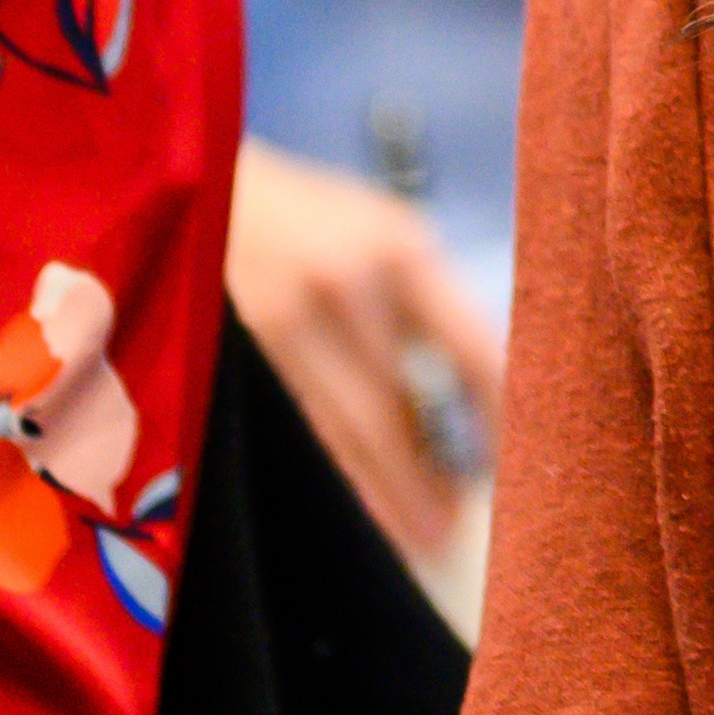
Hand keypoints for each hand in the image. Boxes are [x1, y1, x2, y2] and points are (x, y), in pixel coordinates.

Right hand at [227, 138, 500, 560]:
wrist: (198, 180)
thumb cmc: (305, 210)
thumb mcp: (379, 227)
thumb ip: (426, 303)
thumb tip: (481, 391)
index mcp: (398, 249)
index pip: (470, 350)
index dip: (496, 416)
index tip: (516, 463)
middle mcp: (342, 286)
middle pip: (399, 410)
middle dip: (430, 478)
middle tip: (457, 527)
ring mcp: (279, 323)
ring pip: (343, 433)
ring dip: (386, 491)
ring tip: (421, 533)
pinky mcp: (232, 354)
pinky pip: (295, 430)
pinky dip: (333, 473)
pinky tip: (354, 506)